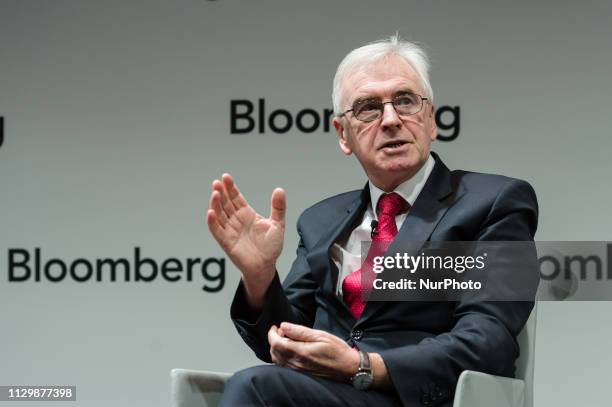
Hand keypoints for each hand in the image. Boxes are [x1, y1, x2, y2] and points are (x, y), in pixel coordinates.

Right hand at [207, 174, 285, 302]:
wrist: (266, 266)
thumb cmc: (270, 247)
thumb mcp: (277, 224)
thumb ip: (278, 208)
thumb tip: (279, 190)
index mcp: (247, 214)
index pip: (236, 198)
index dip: (230, 188)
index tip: (226, 177)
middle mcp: (236, 221)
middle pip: (225, 204)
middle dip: (221, 193)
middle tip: (217, 182)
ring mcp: (230, 231)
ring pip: (219, 215)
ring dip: (215, 204)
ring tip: (215, 193)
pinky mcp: (226, 242)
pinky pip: (217, 231)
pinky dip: (213, 222)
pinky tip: (211, 212)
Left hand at [267, 322, 359, 381]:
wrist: (348, 368)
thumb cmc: (337, 350)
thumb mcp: (321, 335)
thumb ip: (300, 331)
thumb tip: (283, 326)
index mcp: (301, 352)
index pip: (276, 343)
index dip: (272, 333)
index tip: (276, 327)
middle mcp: (296, 363)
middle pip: (274, 351)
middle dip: (274, 339)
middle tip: (283, 331)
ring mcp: (298, 370)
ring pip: (277, 359)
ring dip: (277, 348)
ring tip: (286, 339)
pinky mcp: (300, 374)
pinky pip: (284, 365)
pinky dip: (281, 356)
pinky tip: (290, 350)